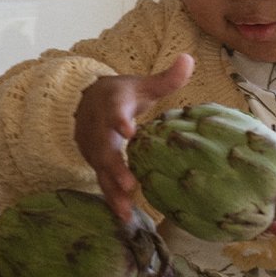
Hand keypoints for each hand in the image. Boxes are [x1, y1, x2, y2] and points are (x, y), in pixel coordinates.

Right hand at [73, 54, 193, 221]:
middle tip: (131, 184)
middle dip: (116, 167)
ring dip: (112, 189)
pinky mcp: (93, 162)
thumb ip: (166, 78)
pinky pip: (102, 181)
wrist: (87, 101)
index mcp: (111, 103)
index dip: (119, 121)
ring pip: (100, 170)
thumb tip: (189, 59)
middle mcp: (98, 126)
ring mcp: (93, 147)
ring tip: (126, 210)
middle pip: (105, 148)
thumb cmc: (123, 94)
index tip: (128, 131)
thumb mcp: (143, 84)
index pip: (114, 111)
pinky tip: (124, 217)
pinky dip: (111, 198)